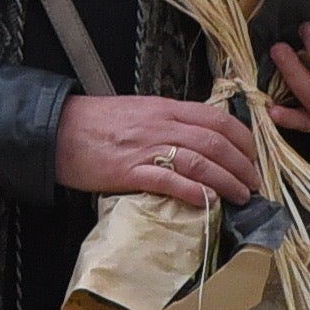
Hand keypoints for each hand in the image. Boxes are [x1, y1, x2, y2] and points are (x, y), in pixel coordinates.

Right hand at [55, 96, 256, 210]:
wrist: (56, 130)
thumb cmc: (98, 123)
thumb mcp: (141, 111)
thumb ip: (172, 122)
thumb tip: (203, 138)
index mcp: (167, 109)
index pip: (218, 120)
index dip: (244, 140)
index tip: (254, 157)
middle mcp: (162, 126)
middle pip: (216, 143)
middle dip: (242, 165)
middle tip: (254, 183)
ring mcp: (146, 149)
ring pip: (200, 162)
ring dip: (227, 181)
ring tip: (240, 196)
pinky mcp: (129, 172)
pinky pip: (169, 181)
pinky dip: (194, 191)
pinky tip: (209, 201)